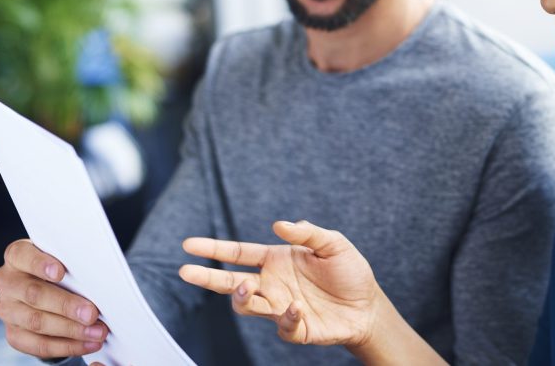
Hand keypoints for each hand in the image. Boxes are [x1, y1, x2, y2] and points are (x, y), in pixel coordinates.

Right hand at [0, 239, 108, 357]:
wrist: (49, 291)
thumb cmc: (63, 269)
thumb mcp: (65, 260)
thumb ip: (74, 264)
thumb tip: (99, 276)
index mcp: (17, 257)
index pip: (22, 255)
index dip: (40, 264)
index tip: (60, 272)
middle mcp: (7, 282)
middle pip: (33, 294)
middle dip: (66, 305)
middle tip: (92, 313)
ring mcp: (7, 309)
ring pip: (36, 322)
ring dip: (70, 329)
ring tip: (97, 332)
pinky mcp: (13, 333)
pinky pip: (38, 345)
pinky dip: (66, 346)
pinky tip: (87, 344)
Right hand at [179, 220, 378, 346]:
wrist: (368, 305)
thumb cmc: (349, 271)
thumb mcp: (333, 244)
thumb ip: (308, 233)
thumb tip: (279, 224)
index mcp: (276, 261)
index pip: (238, 254)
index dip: (214, 250)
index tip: (189, 245)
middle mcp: (272, 284)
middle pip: (230, 282)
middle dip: (207, 277)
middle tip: (186, 271)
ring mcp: (280, 307)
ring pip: (247, 306)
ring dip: (243, 297)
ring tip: (248, 285)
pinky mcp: (295, 328)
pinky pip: (281, 327)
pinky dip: (285, 317)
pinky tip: (295, 307)